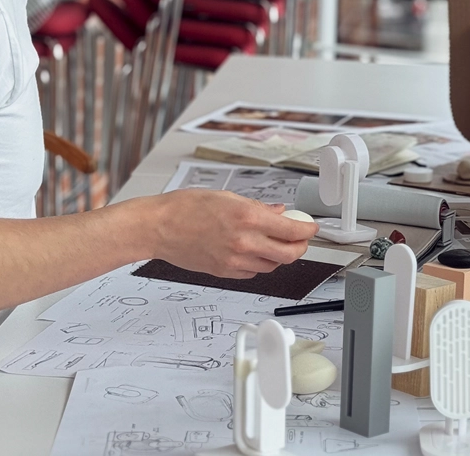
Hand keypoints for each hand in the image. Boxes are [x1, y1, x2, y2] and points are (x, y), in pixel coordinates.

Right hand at [145, 190, 318, 277]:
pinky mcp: (225, 272)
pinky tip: (254, 252)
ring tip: (273, 243)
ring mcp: (234, 260)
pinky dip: (259, 263)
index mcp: (248, 218)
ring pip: (272, 266)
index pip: (292, 230)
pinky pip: (253, 272)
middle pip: (289, 254)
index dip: (308, 230)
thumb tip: (278, 212)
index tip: (311, 227)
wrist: (158, 227)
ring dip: (279, 256)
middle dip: (299, 247)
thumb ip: (257, 207)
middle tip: (299, 239)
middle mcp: (244, 242)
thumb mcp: (227, 197)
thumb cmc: (185, 208)